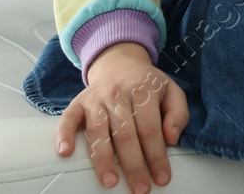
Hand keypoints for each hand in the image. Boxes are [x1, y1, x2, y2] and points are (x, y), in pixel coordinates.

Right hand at [56, 42, 188, 191]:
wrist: (120, 62)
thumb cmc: (147, 84)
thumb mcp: (171, 91)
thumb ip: (178, 112)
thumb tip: (171, 138)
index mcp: (144, 91)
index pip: (150, 128)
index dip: (156, 155)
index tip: (162, 178)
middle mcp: (119, 94)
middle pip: (125, 134)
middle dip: (133, 165)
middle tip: (140, 189)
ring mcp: (96, 99)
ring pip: (98, 131)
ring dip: (103, 159)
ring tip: (110, 182)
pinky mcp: (78, 103)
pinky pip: (68, 118)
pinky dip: (64, 134)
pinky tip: (65, 152)